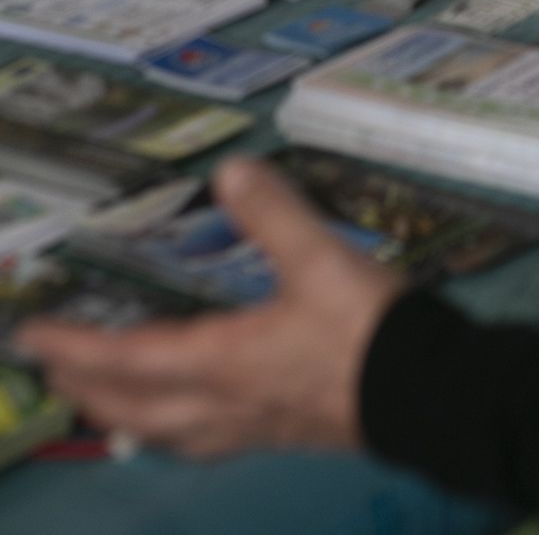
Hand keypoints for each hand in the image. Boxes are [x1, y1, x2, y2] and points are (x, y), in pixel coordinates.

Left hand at [15, 158, 404, 458]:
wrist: (429, 395)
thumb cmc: (367, 331)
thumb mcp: (322, 259)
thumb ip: (274, 213)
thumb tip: (229, 170)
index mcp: (222, 360)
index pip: (127, 357)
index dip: (76, 344)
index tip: (32, 333)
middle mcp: (222, 402)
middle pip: (131, 404)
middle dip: (85, 384)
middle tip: (51, 362)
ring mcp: (248, 425)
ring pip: (161, 429)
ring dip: (119, 409)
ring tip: (99, 394)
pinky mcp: (276, 433)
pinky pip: (196, 438)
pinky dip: (166, 426)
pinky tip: (181, 418)